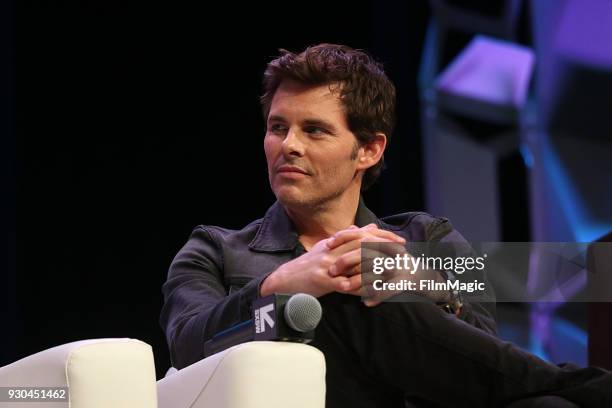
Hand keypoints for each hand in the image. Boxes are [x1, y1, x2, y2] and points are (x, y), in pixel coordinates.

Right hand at [260, 224, 404, 297]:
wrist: (284, 281)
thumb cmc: (308, 267)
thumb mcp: (327, 249)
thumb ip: (348, 238)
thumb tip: (367, 227)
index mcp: (334, 243)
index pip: (362, 234)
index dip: (382, 236)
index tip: (399, 240)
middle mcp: (331, 251)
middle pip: (362, 243)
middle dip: (385, 246)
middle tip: (403, 251)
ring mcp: (326, 265)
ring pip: (355, 260)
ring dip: (376, 264)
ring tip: (394, 269)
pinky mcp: (321, 281)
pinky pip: (343, 284)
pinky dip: (359, 287)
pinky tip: (373, 291)